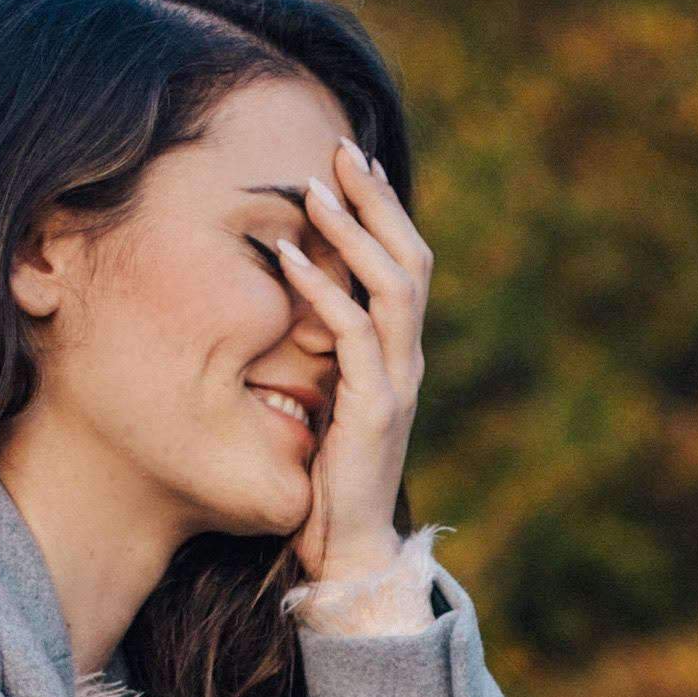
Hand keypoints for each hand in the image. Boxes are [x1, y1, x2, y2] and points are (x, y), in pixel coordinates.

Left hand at [267, 133, 431, 583]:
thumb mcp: (330, 399)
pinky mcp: (375, 409)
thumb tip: (292, 301)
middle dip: (376, 201)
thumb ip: (327, 354)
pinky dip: (320, 289)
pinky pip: (354, 333)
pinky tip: (286, 257)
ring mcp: (397, 382)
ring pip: (393, 286)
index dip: (385, 211)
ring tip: (314, 189)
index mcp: (401, 354)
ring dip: (352, 233)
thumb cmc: (330, 478)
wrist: (348, 548)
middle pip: (411, 259)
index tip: (354, 163)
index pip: (407, 264)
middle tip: (341, 148)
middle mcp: (409, 360)